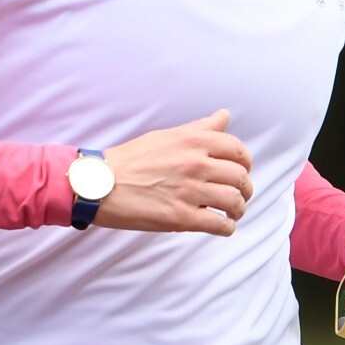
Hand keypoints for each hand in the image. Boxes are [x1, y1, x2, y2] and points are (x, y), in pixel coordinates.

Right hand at [95, 110, 254, 234]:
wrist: (99, 184)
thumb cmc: (129, 159)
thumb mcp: (166, 136)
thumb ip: (199, 128)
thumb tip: (223, 116)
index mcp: (193, 141)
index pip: (237, 150)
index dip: (245, 163)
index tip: (241, 171)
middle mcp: (196, 163)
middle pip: (240, 177)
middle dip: (246, 189)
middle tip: (241, 195)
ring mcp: (190, 191)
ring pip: (234, 202)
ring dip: (238, 210)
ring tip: (232, 213)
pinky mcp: (182, 218)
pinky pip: (219, 225)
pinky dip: (227, 228)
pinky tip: (222, 227)